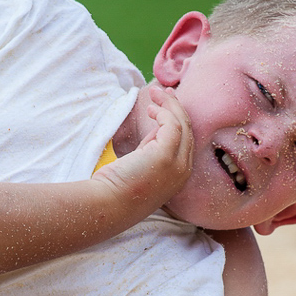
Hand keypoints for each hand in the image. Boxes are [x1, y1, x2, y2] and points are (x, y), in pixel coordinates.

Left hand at [92, 85, 192, 210]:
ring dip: (169, 105)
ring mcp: (177, 165)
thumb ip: (151, 148)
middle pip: (187, 130)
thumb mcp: (141, 165)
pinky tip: (151, 108)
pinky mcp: (165, 156)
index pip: (185, 141)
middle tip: (163, 91)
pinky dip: (163, 112)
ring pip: (182, 124)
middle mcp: (183, 171)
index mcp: (178, 175)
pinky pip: (172, 125)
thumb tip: (157, 129)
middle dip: (176, 107)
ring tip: (154, 92)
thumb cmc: (117, 188)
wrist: (108, 204)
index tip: (166, 105)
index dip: (177, 119)